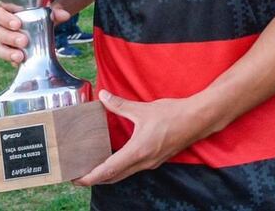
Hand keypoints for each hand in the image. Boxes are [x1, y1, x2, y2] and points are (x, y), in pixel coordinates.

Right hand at [0, 2, 70, 65]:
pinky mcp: (7, 52)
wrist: (43, 27)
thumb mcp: (46, 10)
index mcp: (5, 10)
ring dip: (8, 52)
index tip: (18, 24)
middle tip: (24, 41)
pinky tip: (20, 62)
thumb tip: (65, 15)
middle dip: (9, 37)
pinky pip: (5, 57)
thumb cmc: (39, 13)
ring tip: (21, 56)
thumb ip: (54, 12)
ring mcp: (2, 40)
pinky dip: (12, 60)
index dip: (4, 18)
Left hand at [74, 91, 210, 185]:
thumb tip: (103, 96)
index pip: (108, 170)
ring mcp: (151, 162)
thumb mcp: (143, 109)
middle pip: (114, 177)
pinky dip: (120, 168)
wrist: (198, 120)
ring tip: (94, 168)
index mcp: (137, 151)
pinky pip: (134, 169)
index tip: (77, 178)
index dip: (90, 176)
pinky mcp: (157, 159)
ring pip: (124, 174)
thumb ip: (121, 105)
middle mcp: (143, 162)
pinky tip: (116, 158)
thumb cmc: (173, 114)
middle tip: (80, 174)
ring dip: (108, 174)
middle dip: (95, 178)